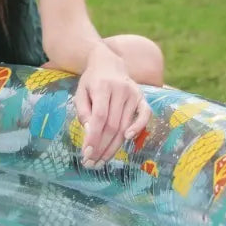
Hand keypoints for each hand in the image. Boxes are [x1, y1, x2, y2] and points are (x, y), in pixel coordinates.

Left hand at [75, 46, 150, 167]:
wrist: (108, 62)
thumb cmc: (91, 81)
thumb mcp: (80, 93)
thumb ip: (84, 113)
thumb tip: (90, 134)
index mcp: (102, 87)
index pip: (99, 118)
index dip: (94, 138)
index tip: (86, 154)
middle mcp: (120, 90)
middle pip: (113, 125)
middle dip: (102, 147)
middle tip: (92, 163)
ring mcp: (133, 93)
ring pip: (125, 125)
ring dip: (114, 146)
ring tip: (102, 160)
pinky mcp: (142, 97)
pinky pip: (145, 114)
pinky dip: (139, 127)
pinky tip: (128, 139)